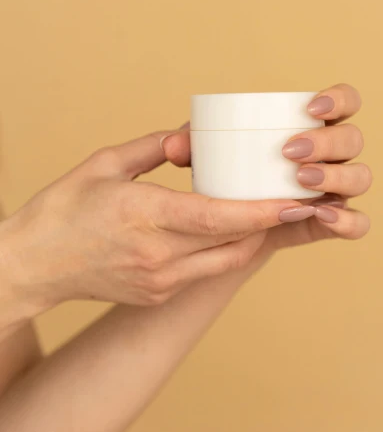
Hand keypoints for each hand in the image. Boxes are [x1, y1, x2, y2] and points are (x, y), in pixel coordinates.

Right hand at [0, 136, 315, 315]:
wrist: (33, 265)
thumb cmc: (64, 208)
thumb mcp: (106, 163)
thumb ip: (155, 147)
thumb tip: (193, 138)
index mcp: (144, 215)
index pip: (218, 219)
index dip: (262, 213)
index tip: (295, 201)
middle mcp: (157, 255)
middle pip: (233, 243)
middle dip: (271, 224)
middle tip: (300, 201)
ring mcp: (159, 281)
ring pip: (225, 263)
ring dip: (253, 239)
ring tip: (274, 215)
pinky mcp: (158, 294)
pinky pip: (204, 272)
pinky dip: (225, 251)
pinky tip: (232, 230)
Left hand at [162, 83, 370, 262]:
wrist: (227, 234)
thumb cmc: (222, 180)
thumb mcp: (204, 161)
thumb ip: (189, 148)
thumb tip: (173, 145)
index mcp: (313, 126)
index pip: (346, 101)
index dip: (339, 99)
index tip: (309, 108)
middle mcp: (333, 156)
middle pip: (352, 139)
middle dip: (328, 142)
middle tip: (290, 152)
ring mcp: (338, 190)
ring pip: (360, 178)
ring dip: (336, 176)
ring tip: (300, 181)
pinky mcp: (334, 224)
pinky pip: (358, 223)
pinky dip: (347, 219)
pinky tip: (321, 215)